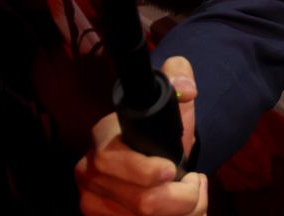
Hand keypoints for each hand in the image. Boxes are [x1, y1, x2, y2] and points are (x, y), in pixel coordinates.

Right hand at [75, 57, 203, 215]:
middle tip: (194, 184)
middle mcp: (88, 173)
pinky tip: (178, 210)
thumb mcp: (173, 105)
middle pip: (143, 202)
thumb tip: (185, 87)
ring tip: (191, 194)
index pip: (115, 162)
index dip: (149, 171)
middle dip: (182, 197)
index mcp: (101, 139)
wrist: (152, 161)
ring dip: (182, 212)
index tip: (174, 169)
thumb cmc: (162, 134)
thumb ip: (180, 82)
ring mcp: (92, 202)